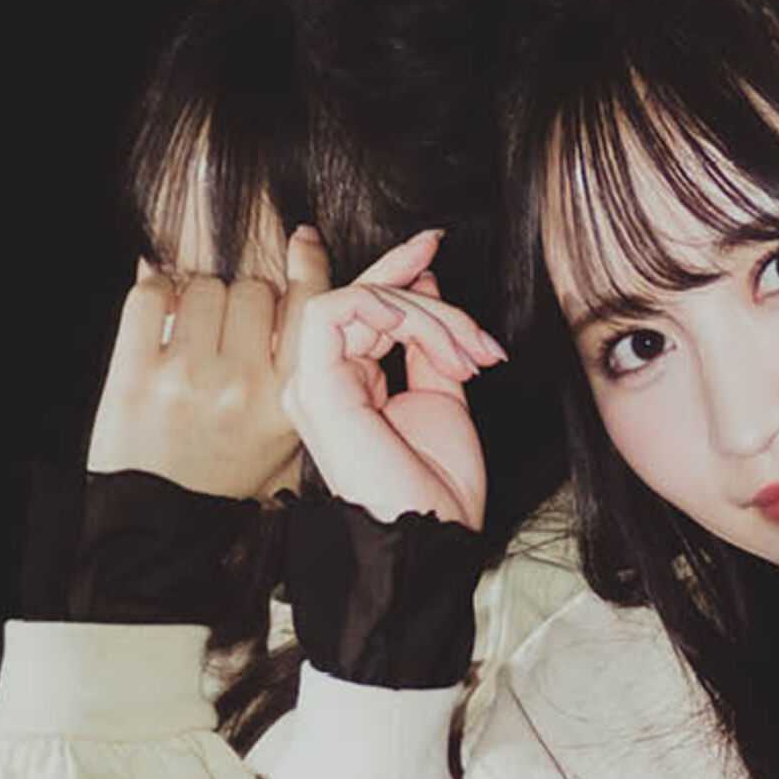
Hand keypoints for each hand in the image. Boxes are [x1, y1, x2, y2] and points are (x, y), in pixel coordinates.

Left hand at [87, 258, 300, 497]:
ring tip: (194, 332)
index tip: (302, 241)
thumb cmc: (225, 484)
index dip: (309, 265)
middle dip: (243, 300)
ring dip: (199, 298)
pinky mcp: (137, 374)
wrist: (162, 527)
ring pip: (205, 286)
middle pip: (254, 290)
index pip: (310, 311)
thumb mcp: (284, 444)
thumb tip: (295, 291)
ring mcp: (188, 378)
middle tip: (228, 330)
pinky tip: (161, 315)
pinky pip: (151, 295)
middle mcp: (243, 387)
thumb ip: (298, 380)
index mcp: (285, 404)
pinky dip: (155, 292)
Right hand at [278, 225, 505, 529]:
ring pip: (359, 299)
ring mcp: (311, 382)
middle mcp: (321, 382)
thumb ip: (428, 346)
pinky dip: (395, 312)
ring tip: (467, 350)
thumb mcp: (442, 399)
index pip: (360, 313)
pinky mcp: (313, 381)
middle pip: (357, 298)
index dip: (393, 272)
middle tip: (441, 253)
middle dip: (410, 274)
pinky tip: (432, 341)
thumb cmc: (437, 488)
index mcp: (347, 387)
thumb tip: (425, 285)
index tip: (432, 245)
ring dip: (426, 313)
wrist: (429, 533)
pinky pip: (343, 309)